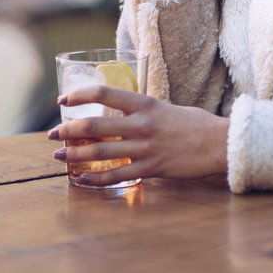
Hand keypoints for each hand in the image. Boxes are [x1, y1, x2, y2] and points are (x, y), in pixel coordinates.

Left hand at [48, 83, 229, 185]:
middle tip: (53, 134)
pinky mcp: (152, 169)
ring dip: (75, 155)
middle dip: (68, 130)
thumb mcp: (166, 108)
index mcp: (145, 104)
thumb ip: (143, 111)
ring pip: (101, 152)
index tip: (63, 100)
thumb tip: (123, 114)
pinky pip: (118, 175)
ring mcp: (146, 147)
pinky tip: (82, 180)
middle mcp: (142, 124)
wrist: (219, 144)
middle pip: (95, 126)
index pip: (104, 93)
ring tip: (59, 157)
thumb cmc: (195, 124)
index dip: (79, 95)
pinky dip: (96, 178)